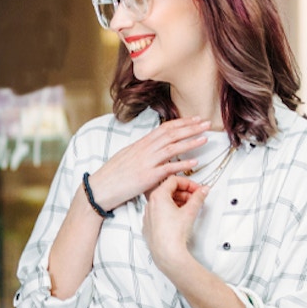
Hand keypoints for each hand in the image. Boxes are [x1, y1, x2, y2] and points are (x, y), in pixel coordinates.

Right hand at [86, 117, 208, 210]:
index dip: (181, 122)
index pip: (164, 128)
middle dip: (190, 127)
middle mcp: (144, 150)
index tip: (195, 119)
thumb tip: (153, 145)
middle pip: (171, 134)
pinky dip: (182, 165)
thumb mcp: (127, 156)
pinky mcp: (147, 177)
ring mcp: (146, 162)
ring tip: (205, 138)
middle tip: (206, 123)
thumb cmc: (112, 174)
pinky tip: (195, 162)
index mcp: (140, 144)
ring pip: (172, 148)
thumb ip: (142, 150)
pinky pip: (168, 169)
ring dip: (190, 142)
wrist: (100, 188)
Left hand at [143, 175, 207, 270]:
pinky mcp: (149, 225)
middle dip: (184, 193)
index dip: (188, 183)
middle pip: (168, 190)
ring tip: (190, 208)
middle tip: (195, 198)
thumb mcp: (190, 212)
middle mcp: (150, 204)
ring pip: (163, 202)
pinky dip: (170, 211)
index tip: (196, 189)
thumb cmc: (174, 234)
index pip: (173, 180)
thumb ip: (198, 198)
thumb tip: (202, 191)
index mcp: (158, 196)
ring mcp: (148, 214)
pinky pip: (159, 212)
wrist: (166, 252)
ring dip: (178, 201)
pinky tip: (180, 217)